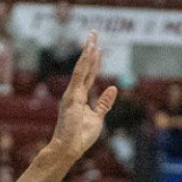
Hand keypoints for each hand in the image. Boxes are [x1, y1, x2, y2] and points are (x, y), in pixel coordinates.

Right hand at [47, 32, 117, 158]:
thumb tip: (112, 87)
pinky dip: (85, 63)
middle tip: (94, 33)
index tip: (98, 48)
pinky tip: (89, 51)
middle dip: (90, 50)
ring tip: (92, 37)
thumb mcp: (98, 117)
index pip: (89, 75)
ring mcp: (72, 93)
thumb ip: (104, 102)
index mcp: (79, 97)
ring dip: (87, 52)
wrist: (68, 148)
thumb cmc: (80, 136)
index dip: (94, 61)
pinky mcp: (72, 96)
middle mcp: (73, 92)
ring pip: (81, 68)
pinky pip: (79, 76)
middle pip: (84, 67)